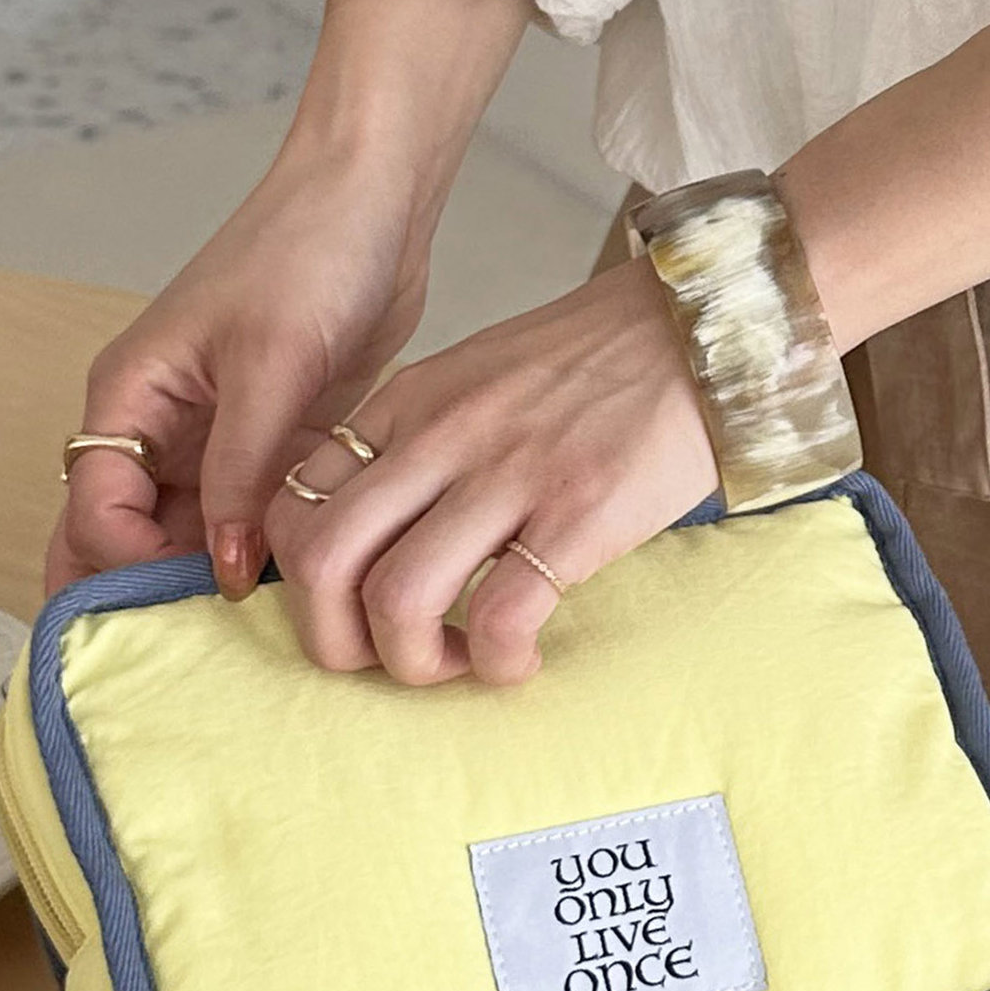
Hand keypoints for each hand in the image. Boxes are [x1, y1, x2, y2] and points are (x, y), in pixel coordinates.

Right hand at [44, 0, 530, 600]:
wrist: (372, 203)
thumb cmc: (304, 253)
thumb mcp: (270, 366)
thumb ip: (241, 473)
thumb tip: (224, 573)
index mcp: (130, 395)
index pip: (94, 508)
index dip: (127, 564)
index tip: (191, 599)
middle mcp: (158, 427)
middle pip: (119, 535)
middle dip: (137, 596)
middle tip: (172, 672)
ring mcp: (212, 442)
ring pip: (185, 538)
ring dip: (205, 585)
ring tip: (243, 645)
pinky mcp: (267, 448)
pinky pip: (244, 523)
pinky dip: (257, 561)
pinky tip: (289, 603)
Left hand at [262, 257, 718, 685]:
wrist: (697, 327)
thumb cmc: (591, 364)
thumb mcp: (473, 378)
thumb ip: (418, 442)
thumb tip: (379, 532)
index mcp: (404, 405)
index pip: (293, 502)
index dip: (300, 580)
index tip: (348, 608)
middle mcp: (438, 438)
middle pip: (320, 562)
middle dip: (335, 640)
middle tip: (386, 656)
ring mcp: (507, 474)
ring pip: (397, 600)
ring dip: (414, 662)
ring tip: (459, 662)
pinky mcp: (578, 514)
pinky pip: (501, 619)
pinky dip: (498, 663)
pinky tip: (520, 659)